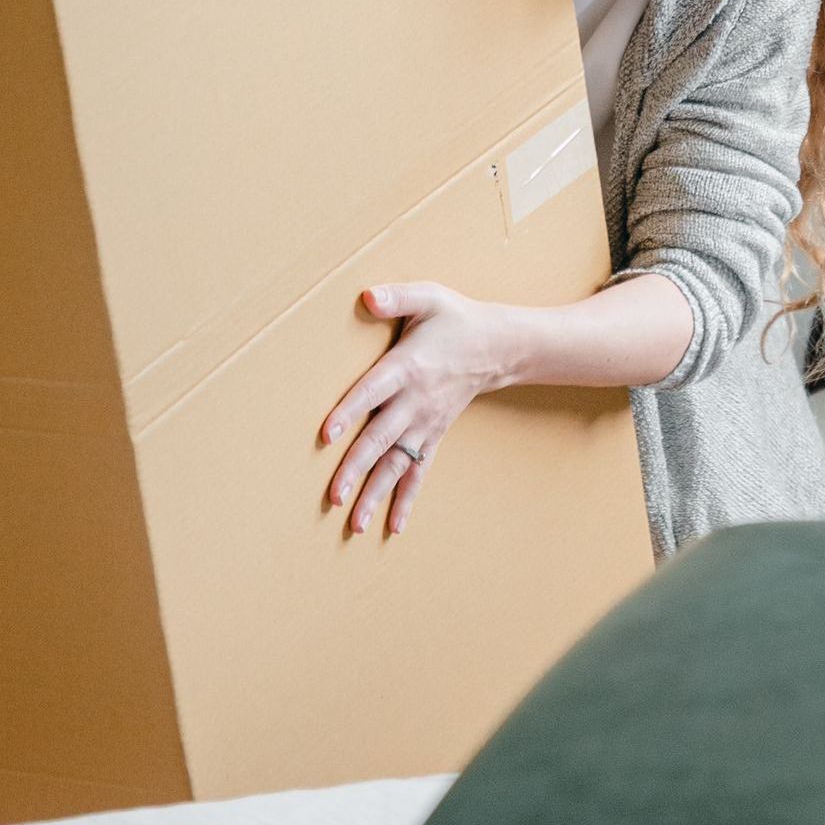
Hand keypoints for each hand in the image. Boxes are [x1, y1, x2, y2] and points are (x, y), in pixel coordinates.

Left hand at [321, 281, 512, 537]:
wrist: (498, 346)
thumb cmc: (455, 320)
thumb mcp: (428, 297)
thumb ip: (396, 297)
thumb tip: (366, 297)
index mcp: (407, 367)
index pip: (372, 392)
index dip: (349, 411)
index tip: (326, 435)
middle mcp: (415, 401)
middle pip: (380, 438)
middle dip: (356, 468)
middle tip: (334, 496)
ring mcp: (426, 423)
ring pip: (397, 464)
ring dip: (376, 494)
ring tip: (354, 524)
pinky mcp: (434, 435)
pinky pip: (418, 471)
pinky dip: (406, 500)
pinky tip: (391, 527)